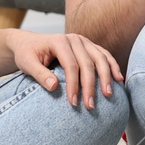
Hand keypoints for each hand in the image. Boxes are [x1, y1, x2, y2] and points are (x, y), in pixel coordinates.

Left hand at [6, 29, 122, 109]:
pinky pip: (104, 55)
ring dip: (106, 77)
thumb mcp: (27, 64)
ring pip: (100, 58)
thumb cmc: (26, 54)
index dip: (74, 85)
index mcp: (59, 41)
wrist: (28, 44)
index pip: (71, 66)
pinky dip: (112, 66)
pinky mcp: (88, 46)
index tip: (74, 103)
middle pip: (88, 63)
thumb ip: (39, 74)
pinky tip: (118, 79)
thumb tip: (53, 87)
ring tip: (108, 95)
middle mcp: (74, 39)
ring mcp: (83, 41)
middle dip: (91, 86)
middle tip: (91, 106)